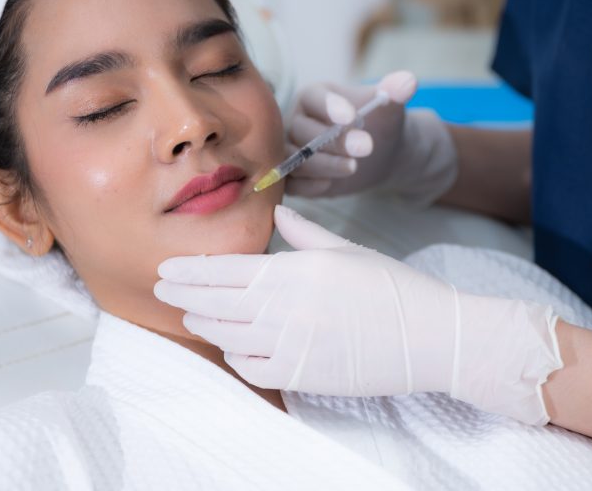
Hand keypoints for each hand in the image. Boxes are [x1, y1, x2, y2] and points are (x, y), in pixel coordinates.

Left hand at [155, 205, 563, 424]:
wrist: (430, 335)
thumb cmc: (392, 287)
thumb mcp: (349, 250)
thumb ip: (306, 234)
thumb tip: (280, 216)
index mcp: (297, 268)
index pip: (228, 269)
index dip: (192, 270)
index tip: (167, 268)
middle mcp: (287, 305)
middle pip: (217, 302)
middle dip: (184, 295)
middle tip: (162, 289)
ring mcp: (292, 343)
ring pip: (228, 334)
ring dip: (204, 323)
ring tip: (191, 315)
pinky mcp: (302, 374)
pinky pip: (252, 367)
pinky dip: (235, 356)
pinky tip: (230, 347)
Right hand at [285, 71, 457, 205]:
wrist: (379, 152)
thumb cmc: (379, 123)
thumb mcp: (388, 106)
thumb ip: (395, 91)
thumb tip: (408, 81)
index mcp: (314, 96)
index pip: (314, 98)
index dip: (329, 107)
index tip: (351, 117)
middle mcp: (296, 120)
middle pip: (302, 131)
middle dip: (333, 140)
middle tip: (366, 147)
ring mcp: (292, 149)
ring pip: (295, 158)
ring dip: (323, 165)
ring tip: (353, 167)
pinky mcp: (295, 175)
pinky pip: (291, 183)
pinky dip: (308, 186)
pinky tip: (329, 185)